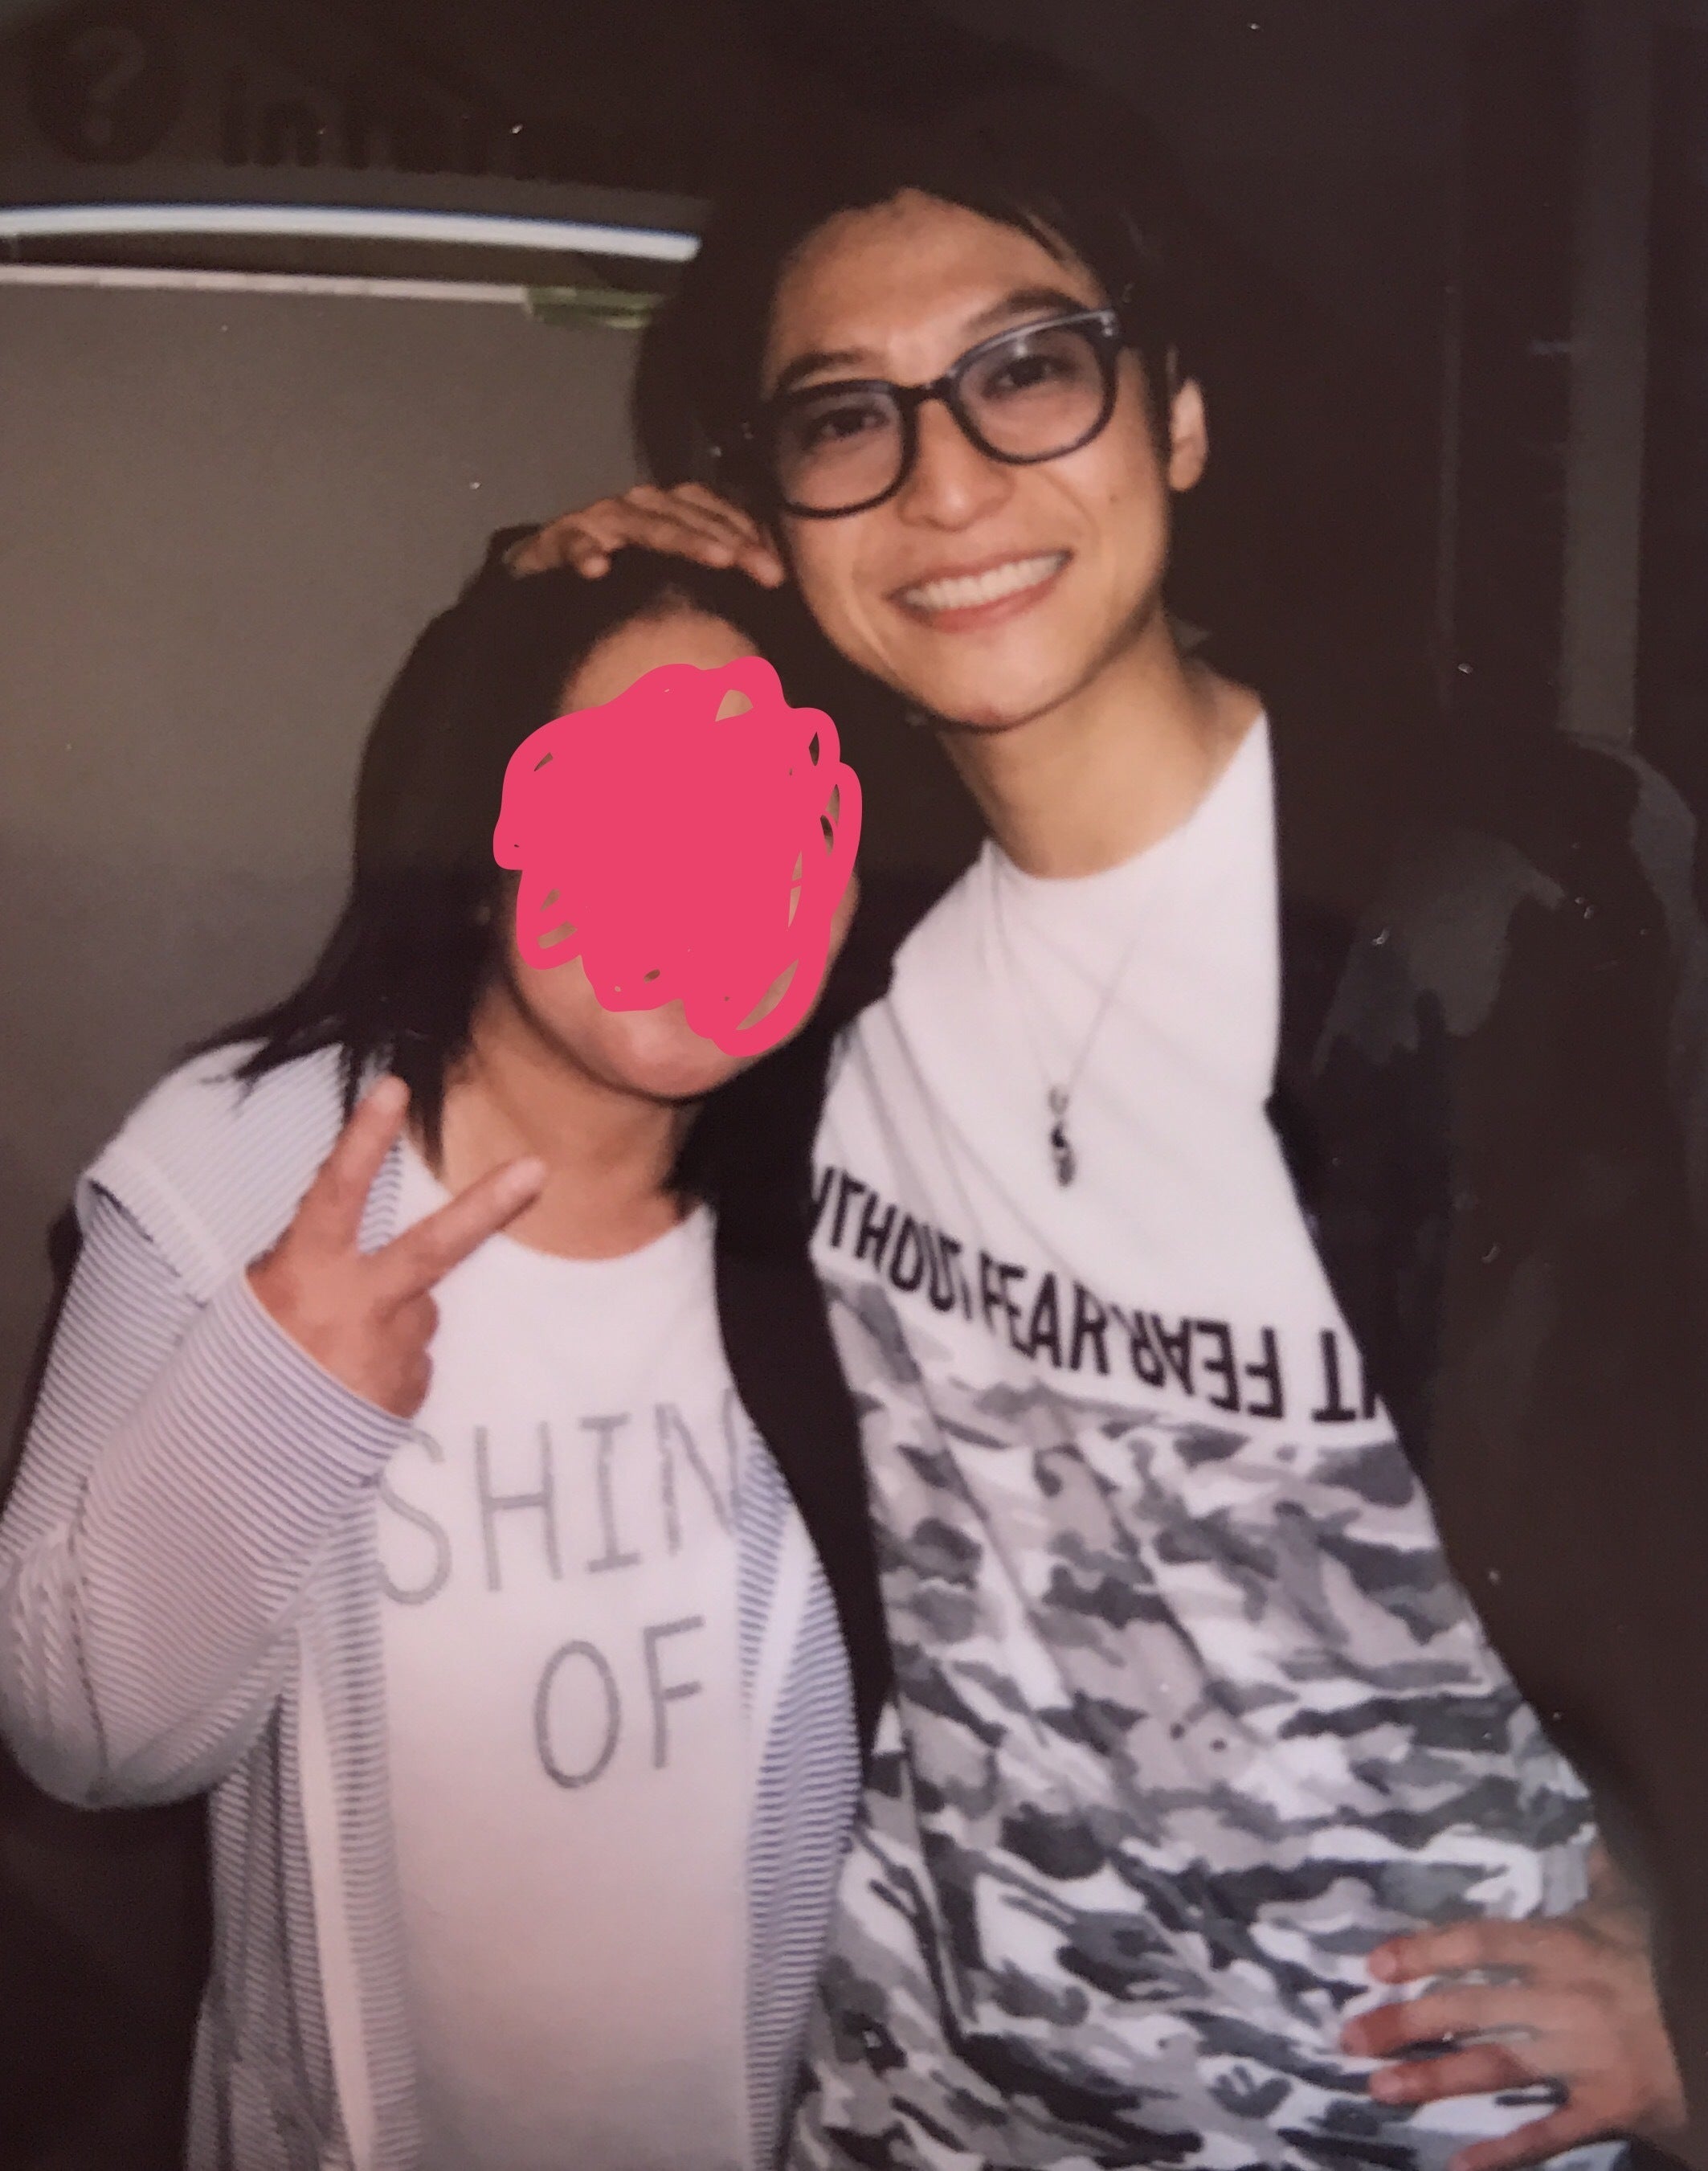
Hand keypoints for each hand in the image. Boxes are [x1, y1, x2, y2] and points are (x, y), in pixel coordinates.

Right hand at [248, 1077, 544, 1417]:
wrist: (242, 1461)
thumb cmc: (246, 1360)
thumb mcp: (260, 1297)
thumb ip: (312, 1261)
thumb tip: (354, 1245)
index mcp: (307, 1271)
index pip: (336, 1192)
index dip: (363, 1139)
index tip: (395, 1087)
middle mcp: (360, 1305)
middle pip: (434, 1247)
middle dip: (488, 1205)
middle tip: (537, 1170)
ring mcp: (392, 1350)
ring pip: (416, 1310)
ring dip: (391, 1322)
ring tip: (339, 1356)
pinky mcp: (410, 1390)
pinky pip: (410, 1359)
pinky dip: (389, 1364)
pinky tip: (351, 1385)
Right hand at [505, 482, 786, 586]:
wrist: (536, 577)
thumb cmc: (613, 581)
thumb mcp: (664, 579)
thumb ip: (707, 580)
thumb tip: (762, 594)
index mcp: (668, 513)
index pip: (715, 513)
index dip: (749, 536)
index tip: (780, 574)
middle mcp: (637, 507)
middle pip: (689, 517)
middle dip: (731, 541)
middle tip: (764, 571)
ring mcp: (597, 520)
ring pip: (643, 522)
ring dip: (681, 538)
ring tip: (718, 559)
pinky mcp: (554, 538)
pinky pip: (571, 542)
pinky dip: (584, 552)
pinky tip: (599, 570)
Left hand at [1342, 1851, 1686, 2170]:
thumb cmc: (1676, 1957)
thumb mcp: (1638, 1907)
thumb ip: (1606, 1875)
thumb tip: (1592, 1843)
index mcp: (1563, 1946)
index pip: (1478, 1944)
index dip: (1423, 1952)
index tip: (1374, 1966)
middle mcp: (1563, 2000)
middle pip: (1470, 2010)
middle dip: (1406, 2023)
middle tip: (1349, 2037)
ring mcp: (1585, 2058)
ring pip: (1496, 2067)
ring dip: (1434, 2080)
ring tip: (1380, 2087)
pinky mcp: (1612, 2107)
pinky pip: (1552, 2133)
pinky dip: (1507, 2151)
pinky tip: (1461, 2164)